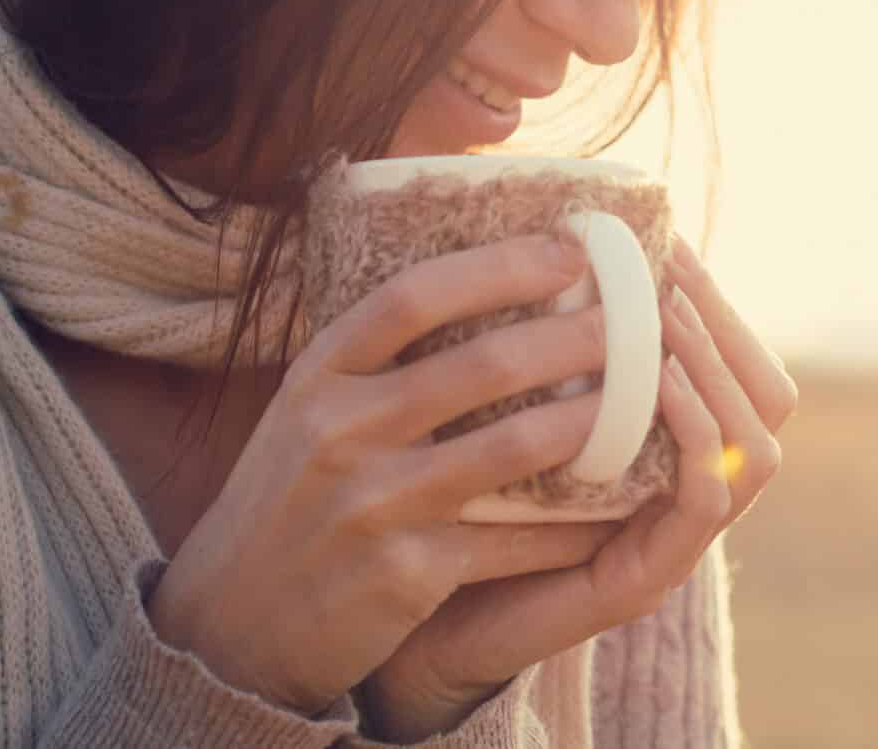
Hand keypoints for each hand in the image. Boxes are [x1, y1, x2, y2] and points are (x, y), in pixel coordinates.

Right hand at [146, 234, 634, 713]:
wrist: (231, 625)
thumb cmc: (293, 496)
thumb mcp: (308, 411)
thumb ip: (377, 356)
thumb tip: (483, 276)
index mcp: (320, 376)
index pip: (414, 296)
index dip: (499, 266)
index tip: (570, 251)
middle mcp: (341, 431)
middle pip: (484, 364)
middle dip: (576, 337)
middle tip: (636, 321)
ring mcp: (373, 504)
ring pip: (515, 445)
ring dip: (595, 420)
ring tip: (647, 399)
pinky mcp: (405, 573)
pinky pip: (514, 538)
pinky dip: (573, 522)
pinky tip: (621, 505)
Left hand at [355, 235, 797, 740]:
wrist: (401, 626)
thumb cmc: (453, 504)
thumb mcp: (512, 410)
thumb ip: (552, 352)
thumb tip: (550, 238)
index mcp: (667, 452)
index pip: (740, 368)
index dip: (717, 303)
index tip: (668, 243)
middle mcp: (685, 497)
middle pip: (770, 404)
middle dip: (727, 325)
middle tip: (672, 270)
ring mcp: (672, 544)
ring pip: (755, 453)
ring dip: (717, 375)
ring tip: (668, 320)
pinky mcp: (642, 583)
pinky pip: (705, 504)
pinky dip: (696, 439)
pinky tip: (659, 387)